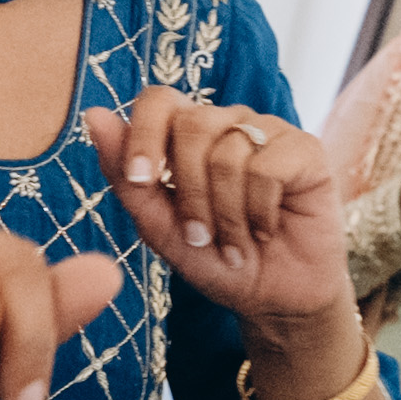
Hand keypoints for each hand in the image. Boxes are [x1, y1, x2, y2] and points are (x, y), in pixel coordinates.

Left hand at [88, 89, 347, 332]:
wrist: (272, 299)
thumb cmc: (215, 260)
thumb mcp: (161, 228)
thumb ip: (126, 177)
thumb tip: (94, 116)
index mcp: (188, 134)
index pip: (159, 100)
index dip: (145, 134)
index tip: (140, 179)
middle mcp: (228, 123)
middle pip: (192, 125)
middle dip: (189, 192)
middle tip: (199, 235)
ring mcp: (269, 132)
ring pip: (228, 153)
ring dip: (226, 215)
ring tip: (236, 243)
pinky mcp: (305, 150)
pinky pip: (267, 168)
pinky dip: (259, 212)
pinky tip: (266, 228)